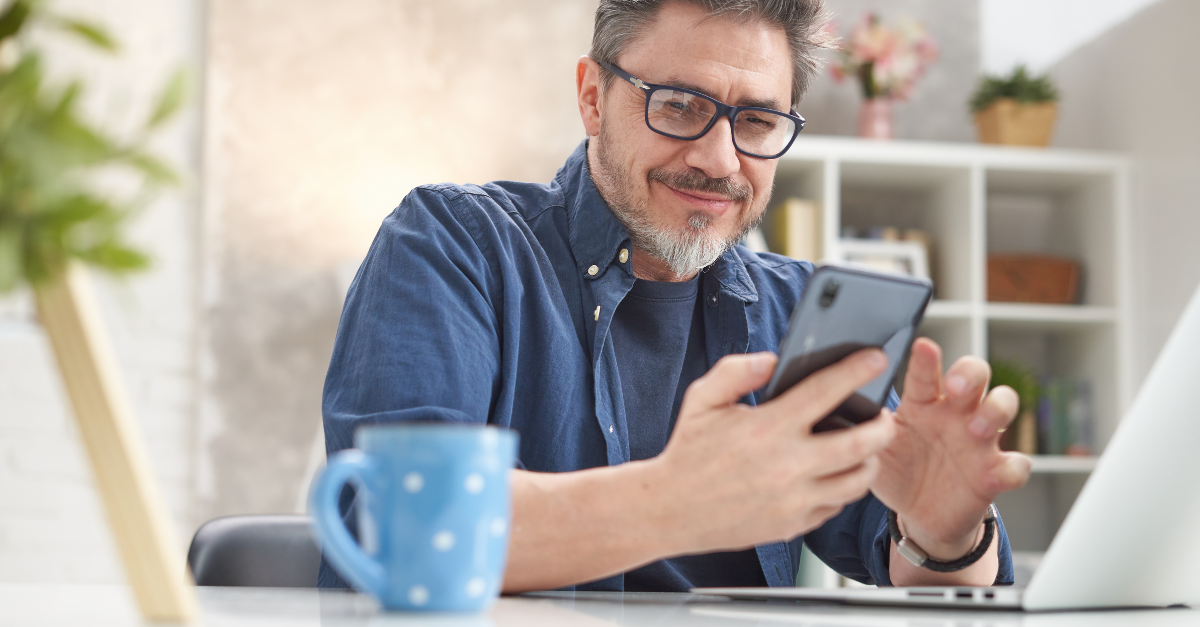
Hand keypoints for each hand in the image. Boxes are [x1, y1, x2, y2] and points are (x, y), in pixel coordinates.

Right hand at [650, 349, 896, 554]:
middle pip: (860, 444)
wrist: (671, 510)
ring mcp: (793, 499)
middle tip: (884, 415)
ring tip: (866, 447)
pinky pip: (835, 505)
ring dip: (870, 460)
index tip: (874, 359)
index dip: (855, 371)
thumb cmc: (688, 452)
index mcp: (767, 428)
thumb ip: (736, 372)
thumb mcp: (702, 400)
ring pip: (856, 480)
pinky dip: (843, 487)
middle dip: (883, 425)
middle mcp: (786, 465)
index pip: (824, 393)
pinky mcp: (793, 524)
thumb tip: (772, 360)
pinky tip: (836, 473)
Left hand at [872, 338, 1031, 560]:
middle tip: (954, 387)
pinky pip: (1017, 464)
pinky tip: (996, 473)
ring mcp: (979, 440)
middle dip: (970, 373)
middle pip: (975, 374)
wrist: (918, 514)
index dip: (926, 360)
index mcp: (922, 403)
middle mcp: (955, 413)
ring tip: (977, 428)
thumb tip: (847, 404)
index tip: (922, 346)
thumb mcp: (875, 450)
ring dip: (995, 411)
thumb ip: (866, 428)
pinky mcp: (995, 472)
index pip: (925, 374)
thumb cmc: (896, 470)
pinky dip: (1013, 467)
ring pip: (1003, 406)